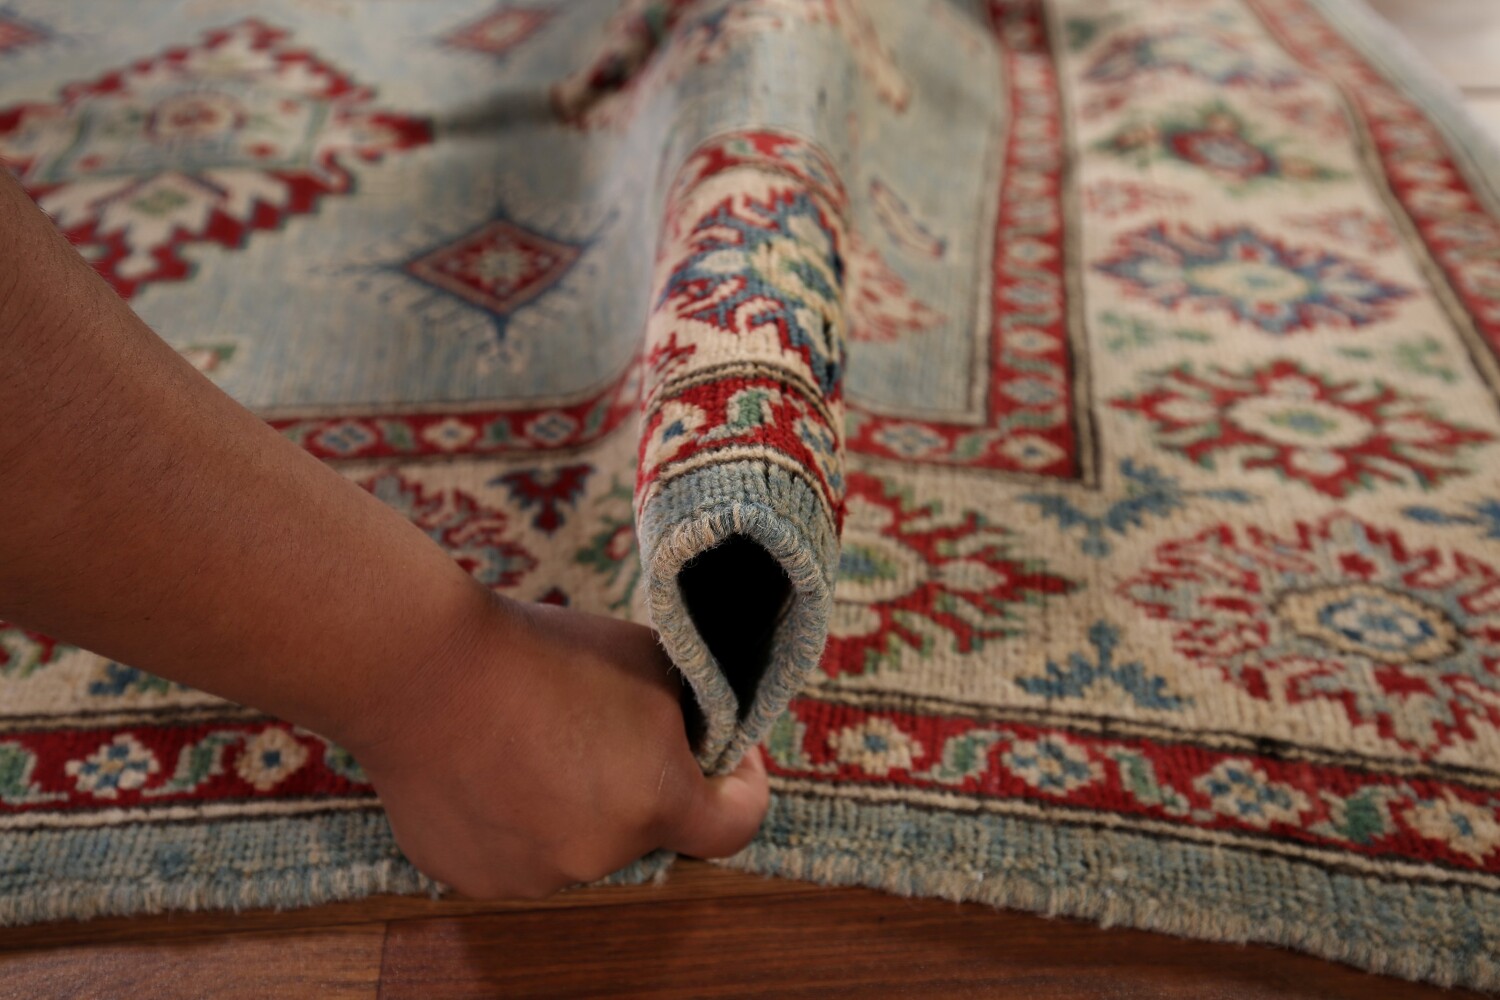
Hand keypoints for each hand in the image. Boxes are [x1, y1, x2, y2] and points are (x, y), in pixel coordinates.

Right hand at [347, 596, 769, 899]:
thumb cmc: (540, 650)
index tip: (731, 757)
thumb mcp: (649, 660)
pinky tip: (491, 763)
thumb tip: (702, 736)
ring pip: (580, 842)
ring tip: (534, 736)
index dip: (744, 785)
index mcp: (657, 799)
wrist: (422, 667)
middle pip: (650, 827)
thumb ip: (689, 712)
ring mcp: (534, 874)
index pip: (736, 825)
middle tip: (607, 725)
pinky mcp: (475, 876)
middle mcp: (602, 853)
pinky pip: (517, 851)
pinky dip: (515, 817)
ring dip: (575, 803)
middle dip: (643, 782)